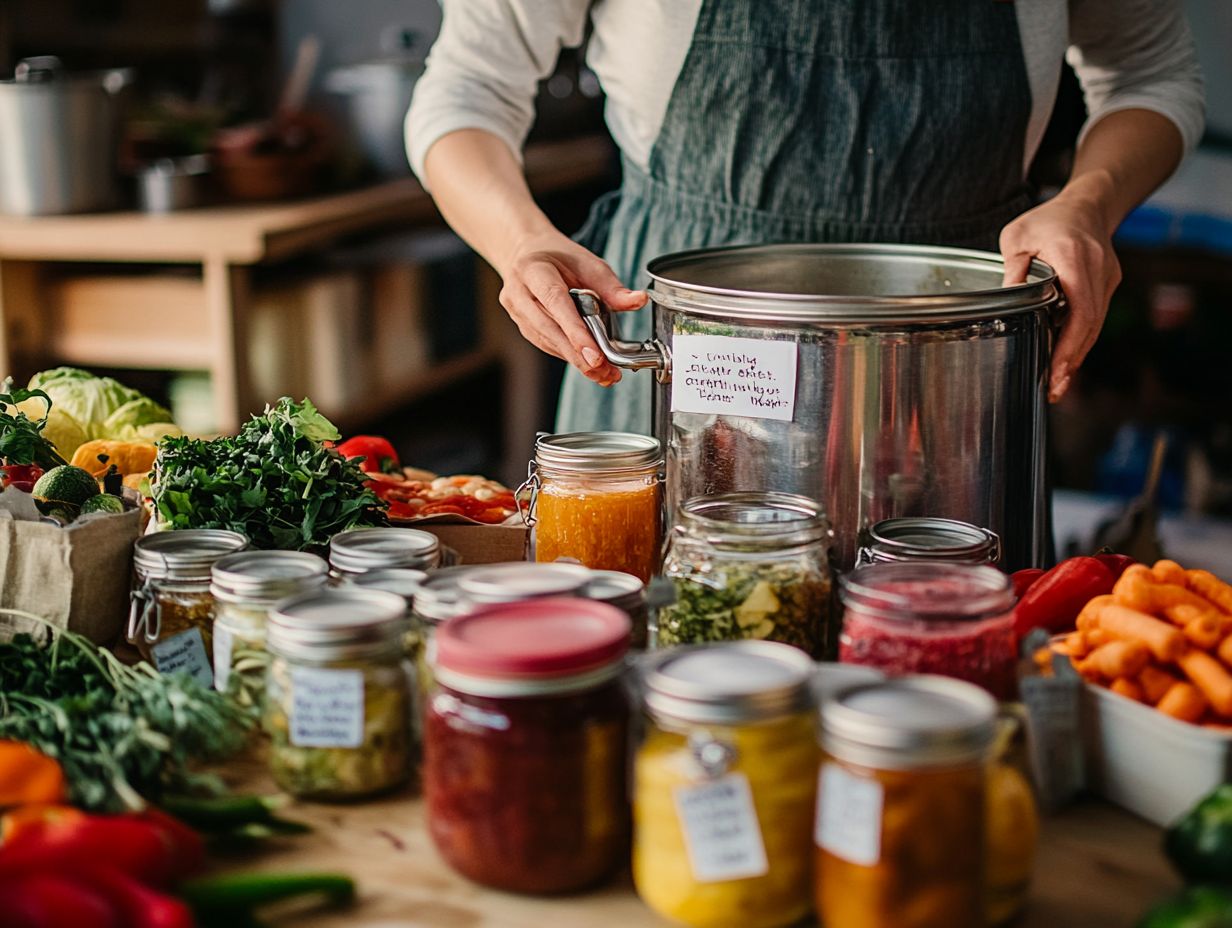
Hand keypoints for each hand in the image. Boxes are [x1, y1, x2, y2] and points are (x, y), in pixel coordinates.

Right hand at [497, 229, 646, 385]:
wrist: (528, 255)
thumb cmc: (559, 258)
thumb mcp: (588, 264)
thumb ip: (612, 287)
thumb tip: (638, 300)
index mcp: (533, 270)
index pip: (555, 302)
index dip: (575, 331)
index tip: (595, 355)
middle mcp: (519, 292)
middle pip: (549, 329)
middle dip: (578, 354)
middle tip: (604, 371)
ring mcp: (517, 312)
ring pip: (546, 341)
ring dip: (575, 360)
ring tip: (603, 373)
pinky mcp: (523, 326)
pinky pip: (546, 344)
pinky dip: (568, 355)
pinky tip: (588, 365)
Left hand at [1000, 192, 1121, 401]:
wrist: (1088, 205)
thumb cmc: (1048, 220)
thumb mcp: (1017, 236)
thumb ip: (1012, 266)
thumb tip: (1004, 295)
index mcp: (1075, 257)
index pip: (1080, 309)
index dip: (1070, 343)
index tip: (1057, 368)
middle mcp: (1097, 271)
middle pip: (1090, 324)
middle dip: (1072, 359)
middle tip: (1054, 388)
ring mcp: (1107, 279)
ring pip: (1095, 325)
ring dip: (1076, 354)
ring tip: (1057, 383)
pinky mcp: (1108, 285)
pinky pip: (1095, 317)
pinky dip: (1079, 339)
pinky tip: (1064, 358)